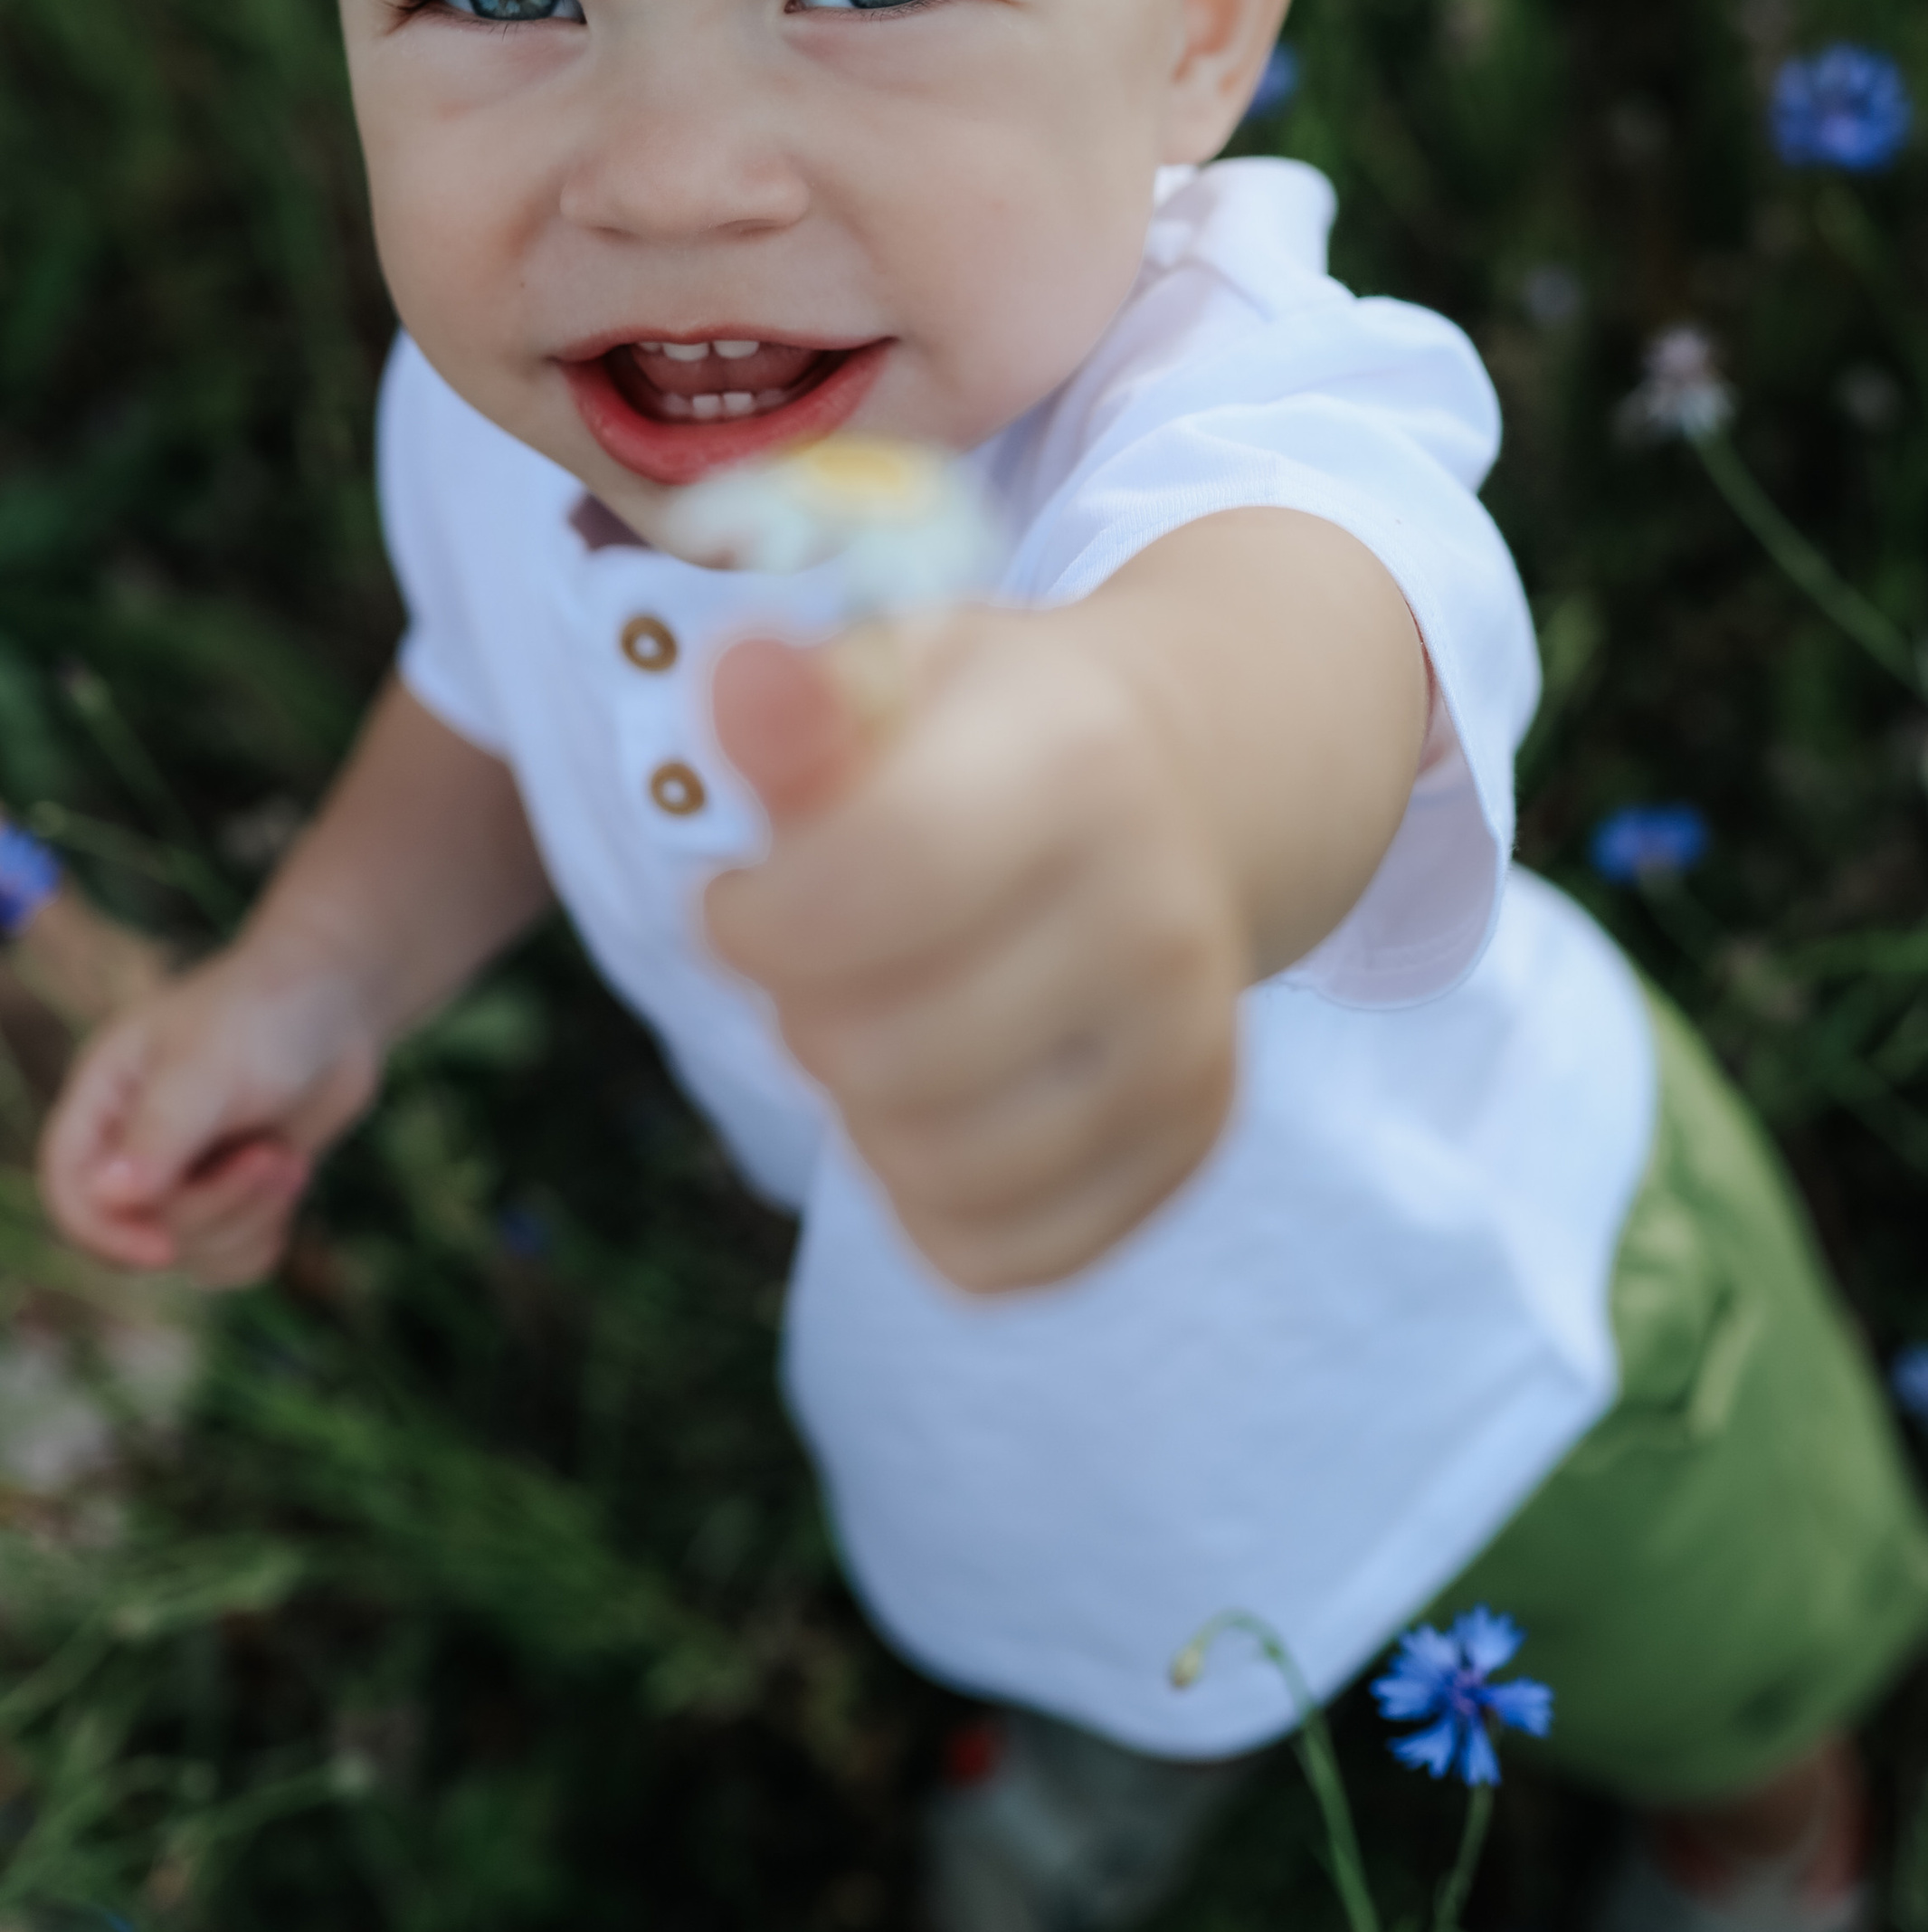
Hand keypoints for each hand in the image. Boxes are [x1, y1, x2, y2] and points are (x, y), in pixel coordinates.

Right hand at [38, 958, 380, 1287]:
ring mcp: (181, 1173)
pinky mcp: (228, 1195)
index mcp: (102, 1100)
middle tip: (270, 1156)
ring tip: (287, 1159)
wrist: (338, 1006)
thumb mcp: (209, 1068)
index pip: (68, 1187)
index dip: (103, 1232)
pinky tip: (292, 1176)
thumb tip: (108, 1197)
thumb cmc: (265, 1014)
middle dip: (214, 1205)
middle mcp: (131, 1143)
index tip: (164, 1249)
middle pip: (141, 1228)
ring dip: (249, 1217)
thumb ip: (160, 1133)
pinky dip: (266, 1231)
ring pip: (191, 1251)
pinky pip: (229, 1258)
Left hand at [704, 612, 1246, 1294]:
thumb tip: (733, 684)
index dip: (754, 921)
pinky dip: (926, 1202)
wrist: (1190, 784)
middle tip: (818, 958)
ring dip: (857, 1112)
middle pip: (882, 1054)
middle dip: (800, 1013)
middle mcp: (1156, 911)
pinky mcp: (1189, 1141)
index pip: (866, 892)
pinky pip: (994, 1255)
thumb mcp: (901, 676)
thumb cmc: (994, 733)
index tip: (738, 897)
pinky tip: (934, 1103)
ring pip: (933, 1170)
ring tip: (880, 1020)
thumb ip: (798, 703)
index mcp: (1073, 764)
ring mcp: (1189, 1041)